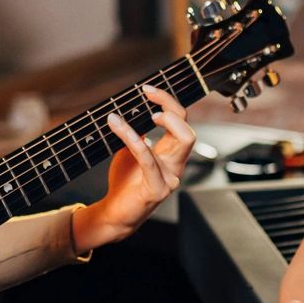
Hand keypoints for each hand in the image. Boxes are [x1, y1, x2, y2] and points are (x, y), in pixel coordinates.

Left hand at [75, 84, 197, 251]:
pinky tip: (119, 128)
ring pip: (183, 140)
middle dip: (171, 106)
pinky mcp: (158, 188)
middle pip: (188, 127)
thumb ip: (138, 133)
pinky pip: (150, 158)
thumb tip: (133, 108)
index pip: (181, 121)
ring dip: (163, 120)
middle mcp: (176, 164)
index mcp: (172, 153)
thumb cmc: (124, 182)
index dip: (167, 102)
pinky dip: (134, 139)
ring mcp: (171, 177)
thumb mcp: (130, 150)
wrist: (116, 213)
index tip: (147, 89)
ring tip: (143, 114)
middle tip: (148, 97)